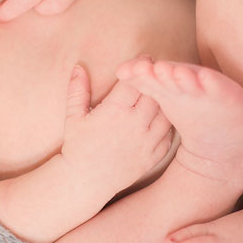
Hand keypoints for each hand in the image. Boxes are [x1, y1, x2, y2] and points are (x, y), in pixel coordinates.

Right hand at [59, 64, 173, 194]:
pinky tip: (164, 117)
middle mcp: (134, 125)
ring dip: (166, 103)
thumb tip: (78, 66)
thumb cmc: (77, 147)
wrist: (85, 182)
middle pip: (155, 95)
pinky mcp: (153, 157)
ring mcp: (146, 142)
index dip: (141, 67)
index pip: (135, 81)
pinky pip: (169, 135)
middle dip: (157, 82)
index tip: (144, 60)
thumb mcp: (73, 117)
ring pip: (167, 114)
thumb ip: (77, 90)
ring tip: (163, 94)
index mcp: (114, 111)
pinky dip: (169, 124)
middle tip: (156, 74)